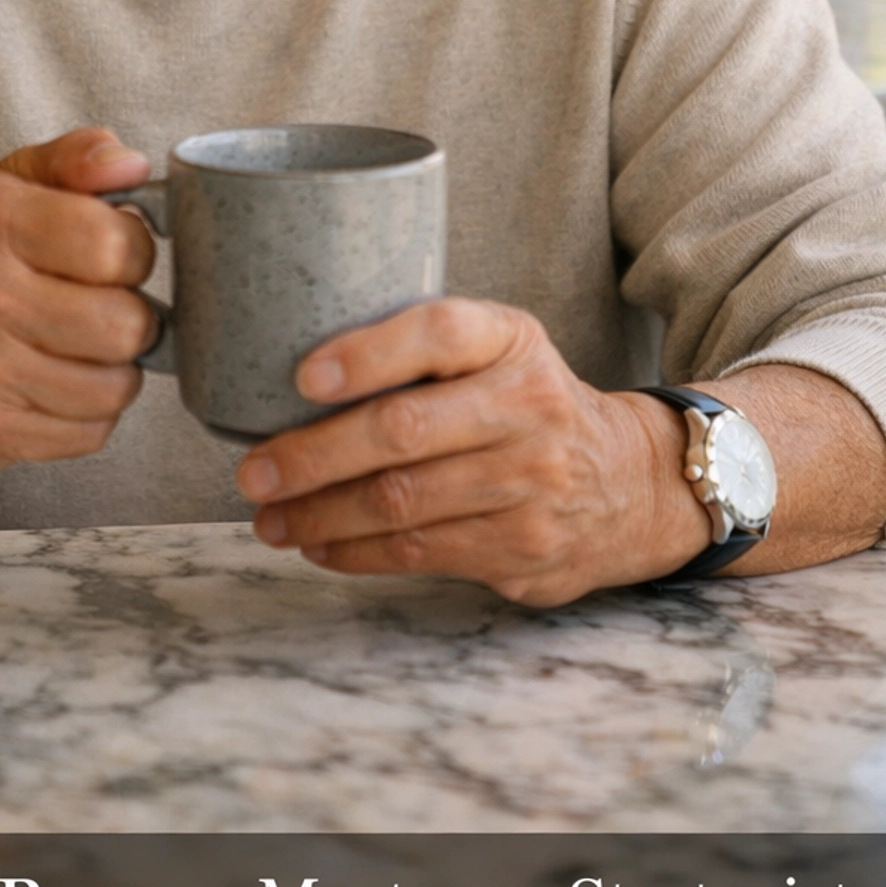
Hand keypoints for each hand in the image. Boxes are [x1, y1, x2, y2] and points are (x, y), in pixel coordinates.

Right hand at [0, 125, 159, 467]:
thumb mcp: (6, 184)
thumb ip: (75, 158)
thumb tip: (132, 167)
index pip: (114, 246)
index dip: (136, 250)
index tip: (116, 253)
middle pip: (125, 325)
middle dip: (135, 314)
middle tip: (105, 305)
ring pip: (116, 387)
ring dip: (116, 368)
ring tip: (82, 345)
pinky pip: (92, 433)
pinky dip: (90, 411)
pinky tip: (58, 381)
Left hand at [233, 299, 710, 605]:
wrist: (632, 481)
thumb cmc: (528, 404)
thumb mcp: (500, 349)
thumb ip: (425, 350)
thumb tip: (291, 369)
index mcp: (512, 341)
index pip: (437, 333)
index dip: (367, 354)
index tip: (302, 377)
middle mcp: (527, 407)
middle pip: (404, 433)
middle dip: (314, 456)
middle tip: (253, 472)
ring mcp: (529, 484)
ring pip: (402, 503)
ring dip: (321, 515)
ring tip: (270, 517)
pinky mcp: (523, 548)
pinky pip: (420, 553)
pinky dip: (356, 552)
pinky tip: (318, 544)